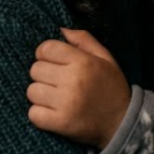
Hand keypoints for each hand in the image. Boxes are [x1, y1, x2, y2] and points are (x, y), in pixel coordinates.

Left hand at [27, 28, 131, 149]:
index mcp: (83, 62)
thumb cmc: (111, 87)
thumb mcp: (105, 58)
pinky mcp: (60, 123)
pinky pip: (33, 114)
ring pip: (32, 91)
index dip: (46, 54)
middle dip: (43, 74)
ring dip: (40, 95)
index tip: (54, 62)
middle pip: (35, 69)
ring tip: (55, 98)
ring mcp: (66, 103)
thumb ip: (83, 39)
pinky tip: (53, 112)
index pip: (46, 49)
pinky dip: (39, 114)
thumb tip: (60, 29)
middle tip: (57, 82)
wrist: (121, 123)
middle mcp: (73, 81)